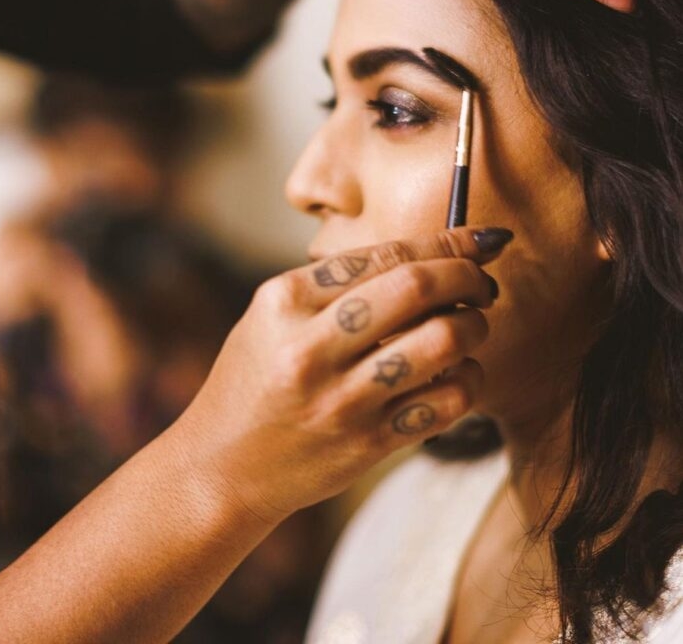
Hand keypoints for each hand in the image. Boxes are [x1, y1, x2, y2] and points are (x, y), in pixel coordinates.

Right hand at [174, 225, 511, 525]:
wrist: (223, 465)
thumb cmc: (254, 378)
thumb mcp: (272, 315)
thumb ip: (334, 285)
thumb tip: (425, 255)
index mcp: (286, 300)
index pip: (385, 254)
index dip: (446, 242)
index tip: (479, 241)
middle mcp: (312, 347)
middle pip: (417, 288)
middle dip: (467, 277)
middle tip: (481, 283)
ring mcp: (341, 399)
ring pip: (441, 342)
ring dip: (473, 327)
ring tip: (469, 327)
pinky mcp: (367, 444)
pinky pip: (446, 403)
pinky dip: (468, 380)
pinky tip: (459, 373)